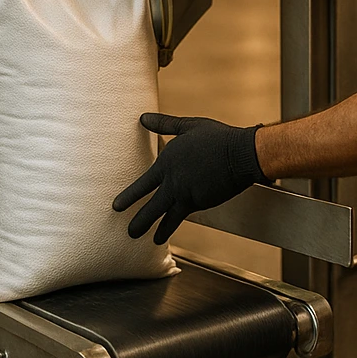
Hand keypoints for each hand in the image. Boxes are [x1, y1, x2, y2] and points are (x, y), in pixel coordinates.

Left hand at [112, 114, 268, 244]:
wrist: (239, 154)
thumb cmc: (216, 137)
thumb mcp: (187, 126)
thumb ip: (164, 125)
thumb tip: (142, 118)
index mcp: (167, 162)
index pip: (143, 183)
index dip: (129, 196)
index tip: (117, 206)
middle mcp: (173, 181)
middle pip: (151, 206)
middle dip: (138, 220)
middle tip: (128, 232)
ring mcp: (185, 194)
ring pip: (164, 216)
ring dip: (153, 228)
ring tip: (145, 239)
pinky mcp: (199, 202)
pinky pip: (181, 217)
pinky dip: (172, 225)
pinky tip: (168, 231)